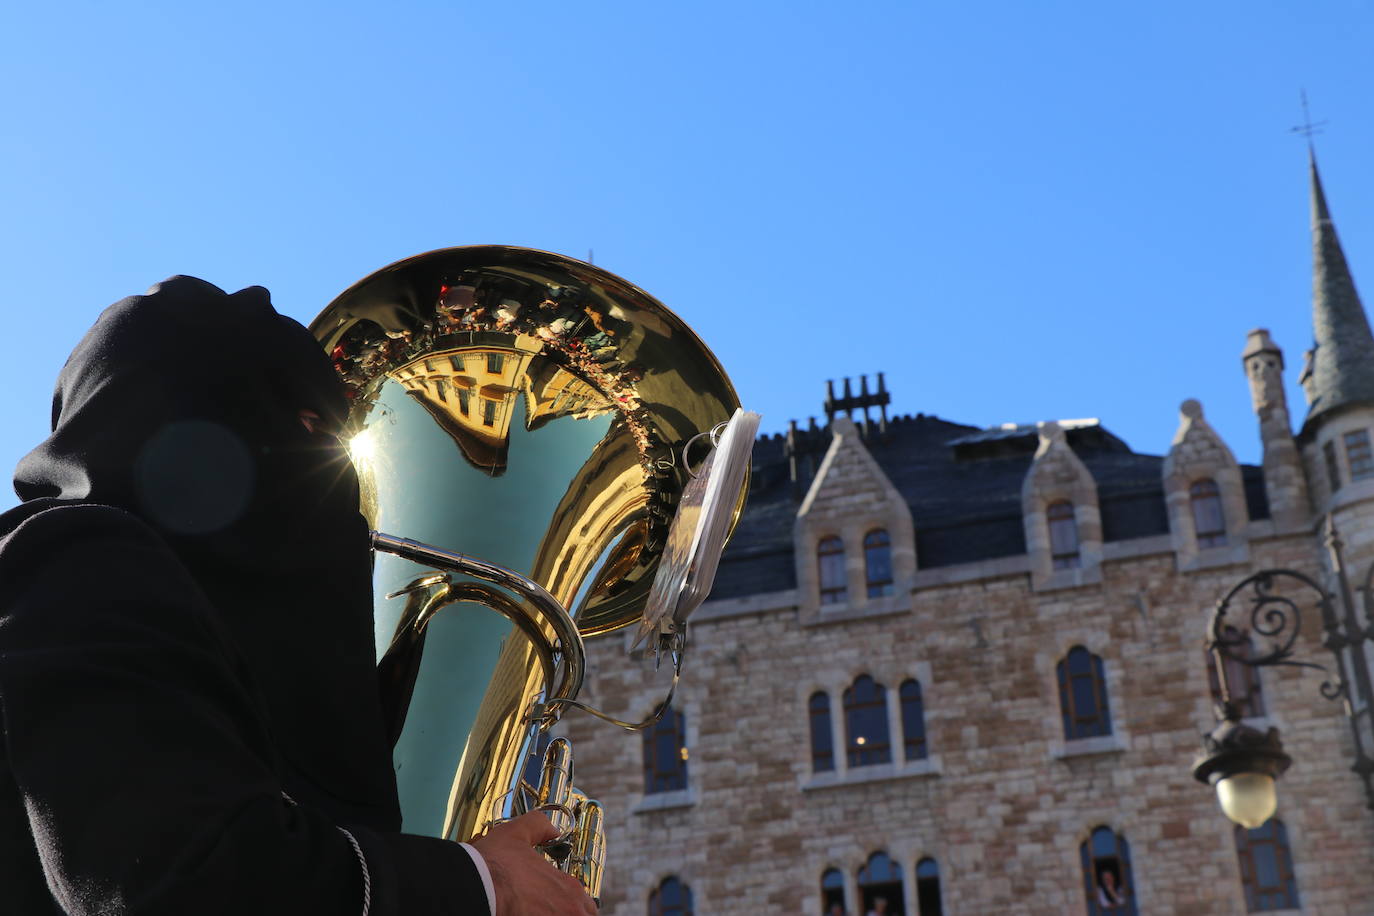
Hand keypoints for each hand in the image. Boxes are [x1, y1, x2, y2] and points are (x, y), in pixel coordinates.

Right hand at [470, 811, 597, 915]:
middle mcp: (568, 912)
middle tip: (552, 910)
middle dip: (570, 914)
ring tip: (538, 913)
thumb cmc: (494, 866)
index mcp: (568, 889)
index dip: (574, 905)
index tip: (560, 904)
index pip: (587, 907)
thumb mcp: (517, 833)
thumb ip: (539, 827)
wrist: (472, 888)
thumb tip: (550, 829)